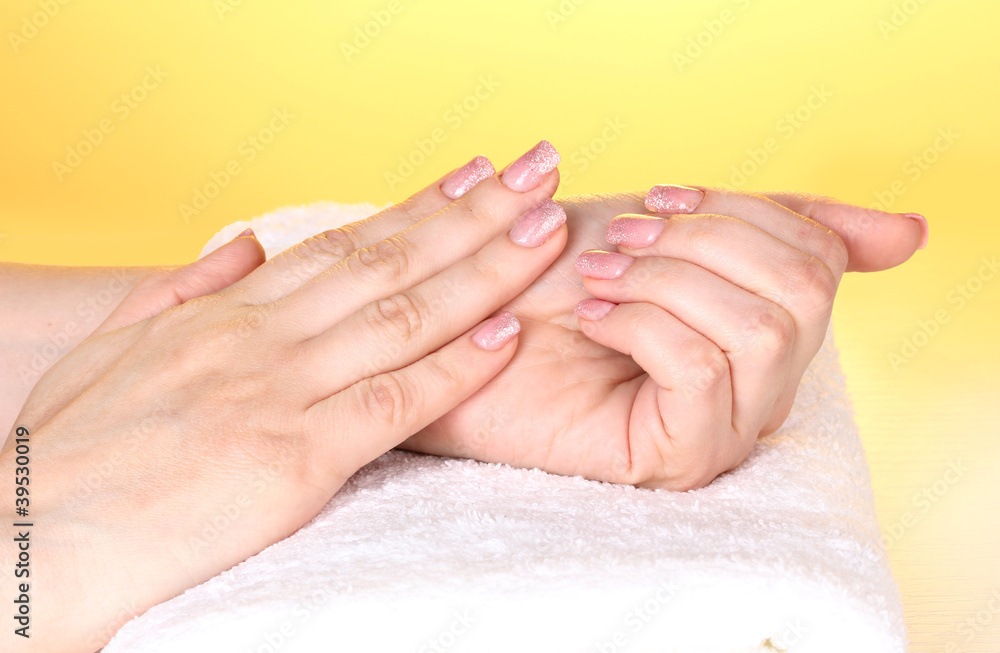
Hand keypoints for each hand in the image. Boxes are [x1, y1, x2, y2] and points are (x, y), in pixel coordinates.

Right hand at [0, 141, 566, 650]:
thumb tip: (245, 244)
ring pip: (405, 317)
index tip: (471, 176)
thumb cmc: (70, 453)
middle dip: (473, 215)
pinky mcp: (294, 459)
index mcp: (227, 314)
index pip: (342, 243)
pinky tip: (508, 335)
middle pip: (390, 262)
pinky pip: (392, 403)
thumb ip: (185, 291)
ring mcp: (281, 392)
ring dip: (485, 270)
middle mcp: (263, 337)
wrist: (27, 538)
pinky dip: (456, 367)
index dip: (416, 207)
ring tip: (545, 231)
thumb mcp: (114, 350)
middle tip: (535, 174)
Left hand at [404, 186, 926, 489]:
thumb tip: (910, 234)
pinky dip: (644, 323)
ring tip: (596, 280)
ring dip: (668, 280)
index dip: (741, 210)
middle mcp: (757, 380)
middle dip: (705, 243)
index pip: (816, 255)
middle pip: (806, 291)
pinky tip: (592, 319)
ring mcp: (721, 424)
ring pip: (766, 331)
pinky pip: (703, 372)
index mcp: (761, 317)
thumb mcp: (666, 224)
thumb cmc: (550, 275)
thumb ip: (782, 222)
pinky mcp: (677, 456)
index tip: (659, 197)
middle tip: (622, 239)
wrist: (462, 322)